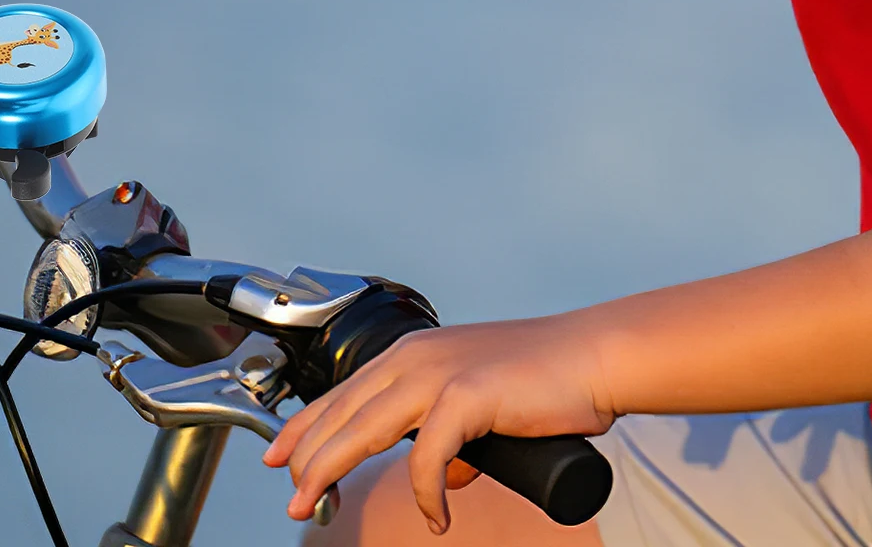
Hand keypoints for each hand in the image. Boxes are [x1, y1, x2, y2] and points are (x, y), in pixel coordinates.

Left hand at [262, 316, 612, 533]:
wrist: (591, 356)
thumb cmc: (544, 379)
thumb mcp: (479, 403)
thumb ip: (454, 435)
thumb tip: (447, 476)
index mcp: (415, 353)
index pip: (346, 393)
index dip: (308, 425)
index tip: (279, 456)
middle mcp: (417, 357)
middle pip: (343, 412)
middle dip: (307, 455)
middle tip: (289, 495)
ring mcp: (439, 373)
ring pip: (363, 430)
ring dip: (330, 470)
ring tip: (314, 504)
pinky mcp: (466, 395)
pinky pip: (427, 460)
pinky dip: (427, 494)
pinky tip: (437, 518)